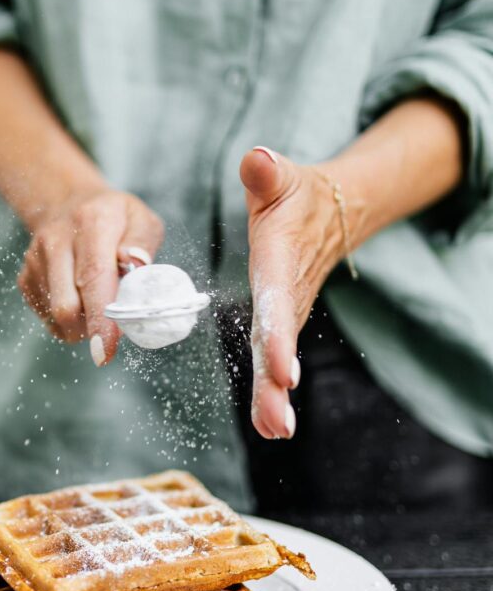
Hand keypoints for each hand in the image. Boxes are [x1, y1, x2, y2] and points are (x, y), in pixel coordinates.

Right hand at [18, 188, 163, 364]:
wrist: (66, 204)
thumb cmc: (113, 218)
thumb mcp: (140, 218)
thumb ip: (143, 243)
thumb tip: (134, 264)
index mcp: (91, 222)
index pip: (93, 276)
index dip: (100, 317)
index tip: (105, 349)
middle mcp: (56, 240)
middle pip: (66, 305)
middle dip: (90, 329)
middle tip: (111, 332)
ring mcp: (35, 260)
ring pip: (56, 316)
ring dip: (82, 325)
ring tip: (98, 304)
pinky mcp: (25, 278)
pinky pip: (48, 318)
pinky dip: (69, 322)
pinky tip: (80, 300)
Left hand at [240, 146, 351, 439]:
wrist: (333, 209)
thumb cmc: (295, 192)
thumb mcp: (281, 175)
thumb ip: (267, 172)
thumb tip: (257, 160)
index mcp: (281, 258)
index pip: (278, 299)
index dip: (279, 335)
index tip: (281, 369)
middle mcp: (288, 291)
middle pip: (280, 340)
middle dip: (277, 382)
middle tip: (276, 422)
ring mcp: (288, 309)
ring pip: (278, 357)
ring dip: (275, 396)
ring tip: (273, 431)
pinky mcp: (283, 319)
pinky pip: (275, 358)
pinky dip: (273, 391)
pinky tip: (269, 426)